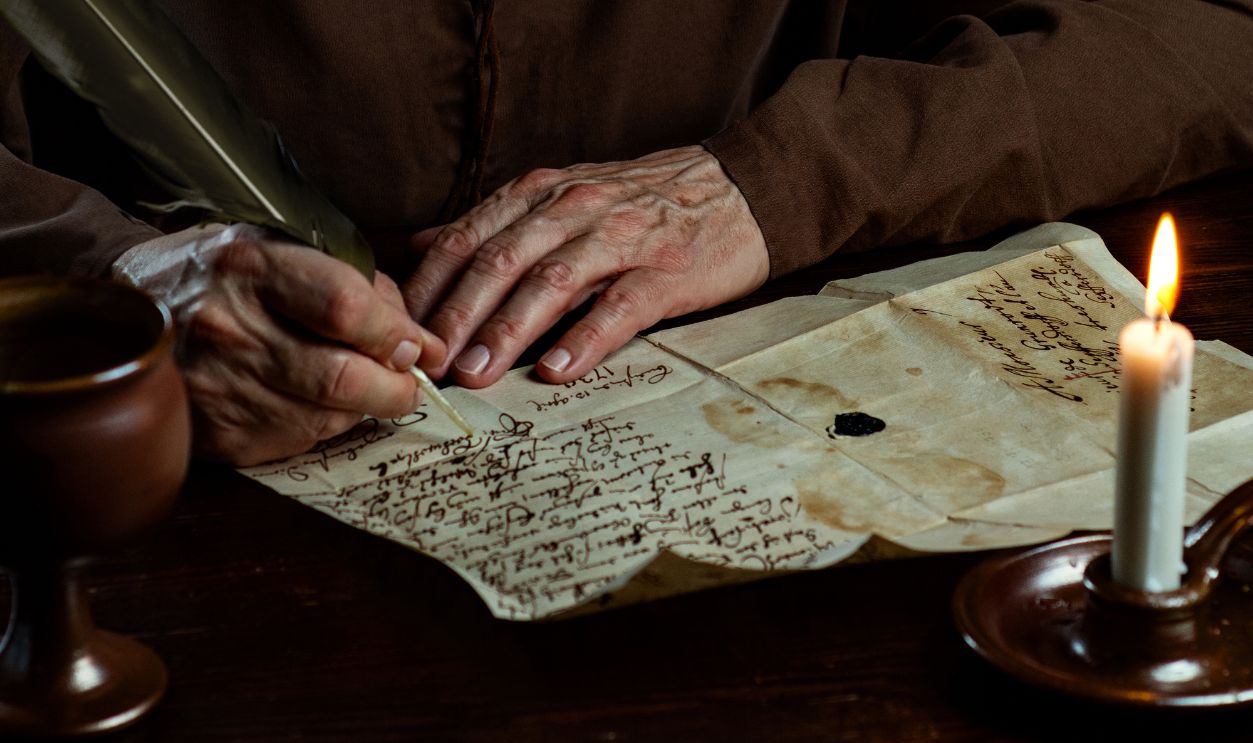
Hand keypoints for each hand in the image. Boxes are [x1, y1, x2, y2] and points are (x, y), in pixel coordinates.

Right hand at [116, 226, 445, 464]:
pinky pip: (300, 440)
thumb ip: (360, 287)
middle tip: (407, 381)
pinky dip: (323, 424)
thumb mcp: (288, 250)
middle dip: (394, 387)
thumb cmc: (231, 277)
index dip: (396, 332)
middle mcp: (228, 329)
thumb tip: (418, 342)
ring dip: (362, 408)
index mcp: (252, 268)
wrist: (134, 313)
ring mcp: (218, 387)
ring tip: (358, 385)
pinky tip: (310, 400)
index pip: (345, 308)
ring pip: (328, 417)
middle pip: (342, 378)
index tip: (418, 344)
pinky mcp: (218, 434)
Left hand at [402, 145, 768, 387]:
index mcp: (540, 195)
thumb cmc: (641, 204)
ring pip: (550, 282)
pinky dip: (584, 338)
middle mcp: (572, 209)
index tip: (398, 333)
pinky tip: (556, 370)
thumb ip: (495, 224)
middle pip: (499, 262)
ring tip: (477, 375)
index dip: (428, 289)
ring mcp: (621, 238)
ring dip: (507, 331)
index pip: (467, 239)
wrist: (738, 189)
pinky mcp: (666, 271)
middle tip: (428, 367)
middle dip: (457, 317)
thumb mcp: (562, 198)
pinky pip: (619, 306)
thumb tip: (423, 244)